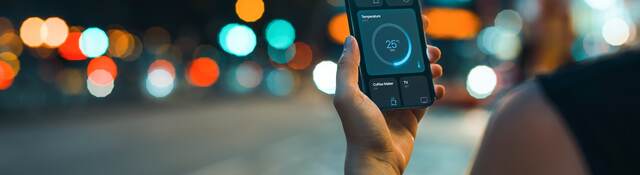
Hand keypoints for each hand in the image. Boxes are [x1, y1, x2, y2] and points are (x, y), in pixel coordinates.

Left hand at [333, 36, 443, 174]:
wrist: (378, 161)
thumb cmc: (359, 131)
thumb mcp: (348, 96)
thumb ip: (347, 68)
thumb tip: (350, 40)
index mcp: (365, 84)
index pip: (379, 56)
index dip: (392, 40)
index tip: (408, 28)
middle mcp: (380, 91)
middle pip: (401, 65)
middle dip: (417, 54)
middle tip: (429, 48)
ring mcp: (397, 104)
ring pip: (416, 79)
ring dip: (428, 71)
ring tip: (435, 68)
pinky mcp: (411, 117)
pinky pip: (425, 99)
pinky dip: (433, 92)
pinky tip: (437, 89)